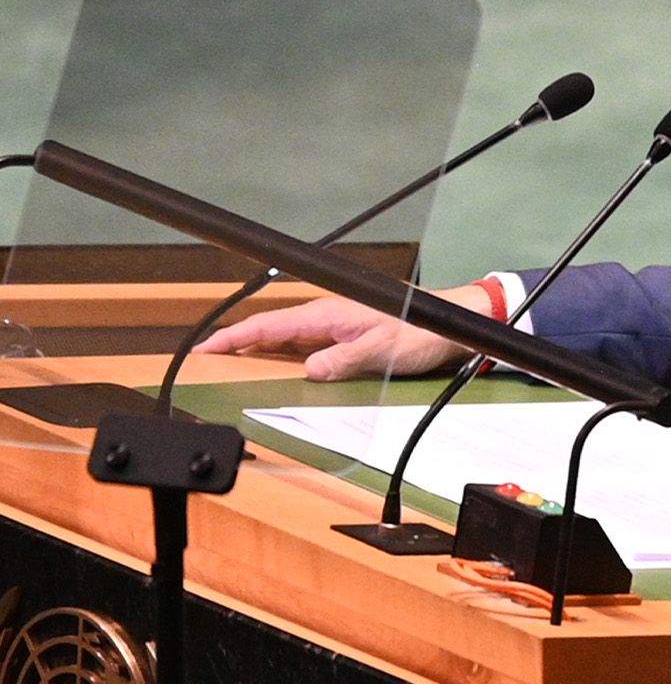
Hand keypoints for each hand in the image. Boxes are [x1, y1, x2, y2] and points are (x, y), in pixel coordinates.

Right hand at [192, 287, 482, 381]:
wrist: (452, 325)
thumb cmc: (421, 331)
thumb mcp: (381, 350)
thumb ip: (343, 360)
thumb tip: (309, 370)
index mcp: (329, 313)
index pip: (270, 325)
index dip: (235, 337)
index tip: (205, 348)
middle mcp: (328, 316)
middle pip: (272, 330)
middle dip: (238, 343)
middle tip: (206, 361)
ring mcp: (336, 325)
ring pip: (287, 338)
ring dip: (260, 350)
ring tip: (231, 367)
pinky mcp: (347, 335)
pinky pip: (306, 345)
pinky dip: (285, 355)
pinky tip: (279, 368)